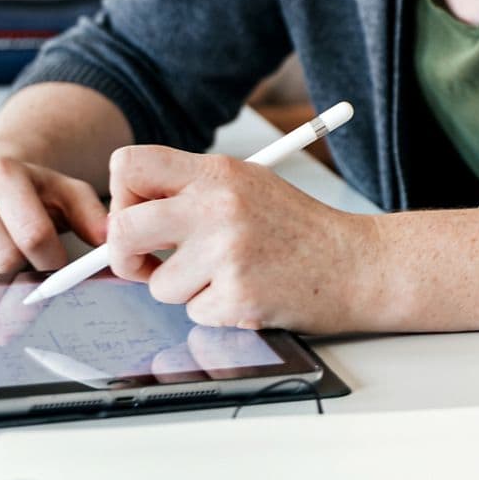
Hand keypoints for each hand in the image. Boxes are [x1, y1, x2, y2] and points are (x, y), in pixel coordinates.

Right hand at [0, 153, 109, 279]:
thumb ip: (92, 216)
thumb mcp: (67, 194)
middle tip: (31, 281)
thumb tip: (109, 241)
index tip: (56, 272)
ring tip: (6, 278)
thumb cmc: (30, 194)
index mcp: (2, 172)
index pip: (33, 236)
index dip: (50, 265)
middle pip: (0, 260)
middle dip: (23, 279)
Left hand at [105, 144, 382, 332]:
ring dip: (184, 290)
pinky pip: (194, 313)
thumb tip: (126, 218)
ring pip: (158, 285)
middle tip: (143, 264)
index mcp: (217, 172)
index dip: (120, 197)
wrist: (357, 264)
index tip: (137, 217)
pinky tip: (249, 293)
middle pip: (123, 230)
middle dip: (123, 255)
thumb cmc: (301, 229)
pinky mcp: (239, 296)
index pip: (130, 165)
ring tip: (226, 276)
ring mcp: (228, 252)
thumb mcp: (249, 185)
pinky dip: (215, 311)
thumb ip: (192, 193)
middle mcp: (218, 206)